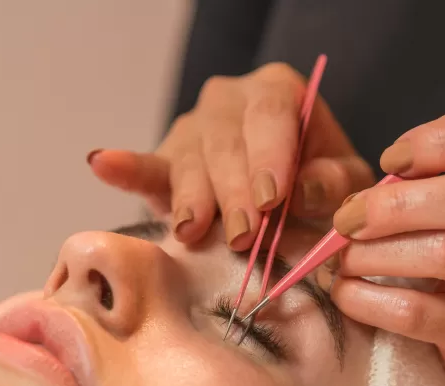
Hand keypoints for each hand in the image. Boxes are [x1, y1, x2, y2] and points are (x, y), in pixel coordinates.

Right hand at [87, 63, 373, 248]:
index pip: (270, 114)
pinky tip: (101, 162)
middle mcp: (229, 100)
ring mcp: (193, 129)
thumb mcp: (343, 182)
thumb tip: (304, 190)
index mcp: (277, 92)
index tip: (272, 199)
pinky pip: (146, 165)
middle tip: (242, 235)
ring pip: (189, 160)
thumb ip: (332, 181)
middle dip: (233, 192)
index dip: (270, 156)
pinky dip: (125, 168)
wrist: (292, 193)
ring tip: (194, 230)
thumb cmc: (320, 181)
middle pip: (226, 142)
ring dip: (194, 199)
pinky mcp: (167, 162)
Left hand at [326, 106, 444, 385]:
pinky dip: (367, 300)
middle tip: (348, 217)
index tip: (391, 159)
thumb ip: (436, 179)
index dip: (443, 137)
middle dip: (398, 202)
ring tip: (344, 256)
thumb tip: (363, 185)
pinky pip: (417, 313)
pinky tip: (345, 292)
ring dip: (376, 251)